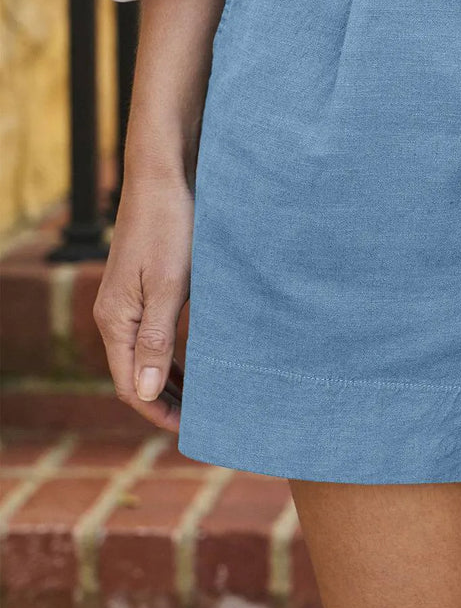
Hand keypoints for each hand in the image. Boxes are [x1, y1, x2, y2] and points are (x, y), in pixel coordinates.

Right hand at [93, 170, 192, 433]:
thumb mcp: (169, 286)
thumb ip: (156, 339)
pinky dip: (170, 352)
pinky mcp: (143, 285)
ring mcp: (127, 299)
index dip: (156, 410)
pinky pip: (153, 332)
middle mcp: (115, 314)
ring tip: (198, 398)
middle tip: (197, 419)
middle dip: (162, 400)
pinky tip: (193, 359)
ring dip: (167, 378)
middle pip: (134, 373)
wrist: (164, 178)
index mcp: (116, 319)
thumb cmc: (171, 228)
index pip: (129, 383)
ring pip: (144, 353)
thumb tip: (142, 393)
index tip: (187, 428)